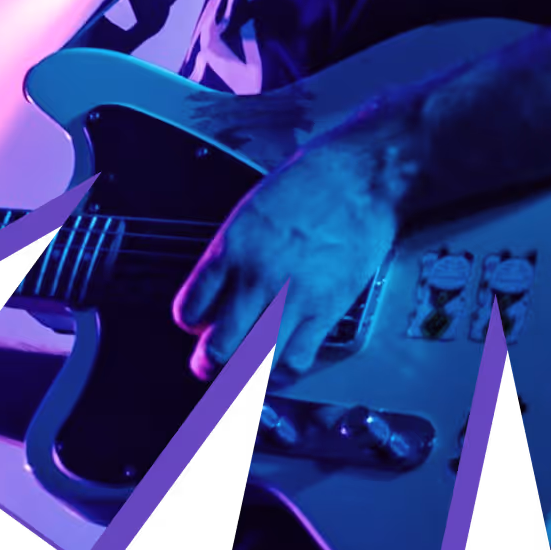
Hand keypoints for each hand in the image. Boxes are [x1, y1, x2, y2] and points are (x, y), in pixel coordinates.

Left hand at [173, 136, 400, 382]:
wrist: (360, 175)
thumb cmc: (312, 181)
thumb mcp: (254, 208)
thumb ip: (236, 249)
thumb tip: (225, 282)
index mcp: (232, 247)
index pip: (190, 308)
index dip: (192, 322)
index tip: (200, 324)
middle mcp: (255, 277)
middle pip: (217, 346)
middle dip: (208, 363)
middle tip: (210, 365)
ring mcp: (290, 296)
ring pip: (252, 362)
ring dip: (244, 375)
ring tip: (244, 373)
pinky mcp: (325, 309)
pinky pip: (296, 359)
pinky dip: (283, 373)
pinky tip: (281, 368)